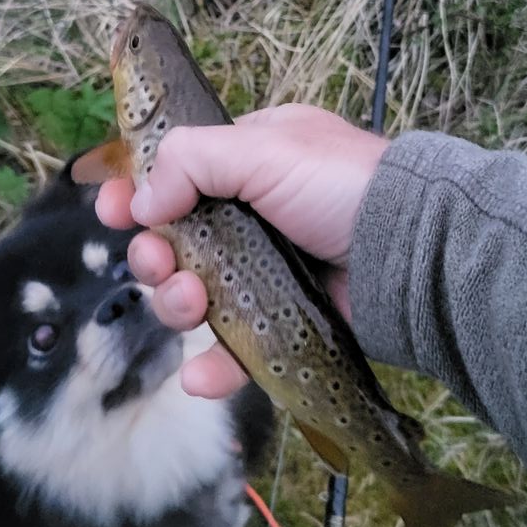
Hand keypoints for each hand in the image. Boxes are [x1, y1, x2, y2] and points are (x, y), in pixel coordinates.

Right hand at [95, 105, 387, 397]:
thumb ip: (195, 162)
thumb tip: (142, 202)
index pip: (177, 175)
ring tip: (192, 305)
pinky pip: (235, 350)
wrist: (413, 255)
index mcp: (250, 161)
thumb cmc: (343, 188)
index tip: (113, 212)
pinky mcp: (284, 324)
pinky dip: (213, 367)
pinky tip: (201, 376)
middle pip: (174, 242)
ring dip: (176, 304)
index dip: (138, 194)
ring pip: (196, 297)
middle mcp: (253, 216)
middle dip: (154, 256)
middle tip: (161, 264)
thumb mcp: (266, 150)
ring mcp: (267, 272)